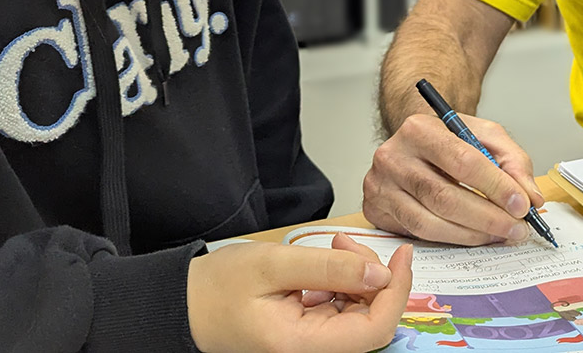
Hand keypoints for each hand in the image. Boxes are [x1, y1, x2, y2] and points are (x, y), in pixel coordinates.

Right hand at [186, 232, 412, 352]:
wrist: (182, 305)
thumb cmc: (216, 288)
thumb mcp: (273, 265)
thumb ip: (329, 268)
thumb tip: (380, 273)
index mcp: (301, 346)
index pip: (373, 330)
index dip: (396, 292)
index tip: (401, 254)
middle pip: (370, 322)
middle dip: (373, 277)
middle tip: (345, 240)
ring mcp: (310, 345)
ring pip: (358, 314)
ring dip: (357, 277)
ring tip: (332, 245)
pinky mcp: (308, 333)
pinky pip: (340, 311)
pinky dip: (342, 283)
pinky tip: (325, 262)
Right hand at [363, 112, 544, 245]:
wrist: (413, 144)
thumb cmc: (449, 140)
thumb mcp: (484, 136)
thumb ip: (513, 162)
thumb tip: (531, 198)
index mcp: (419, 129)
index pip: (462, 161)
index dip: (495, 187)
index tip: (522, 206)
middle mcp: (392, 156)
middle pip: (444, 197)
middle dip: (488, 218)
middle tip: (517, 229)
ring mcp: (379, 186)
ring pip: (429, 223)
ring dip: (471, 235)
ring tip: (499, 235)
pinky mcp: (374, 210)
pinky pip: (416, 235)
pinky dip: (450, 240)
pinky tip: (472, 236)